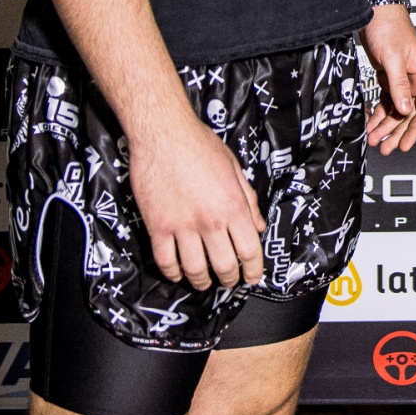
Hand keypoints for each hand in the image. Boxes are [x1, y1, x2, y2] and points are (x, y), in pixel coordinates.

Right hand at [127, 111, 266, 290]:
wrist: (163, 132)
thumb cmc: (199, 144)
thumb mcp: (233, 167)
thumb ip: (248, 199)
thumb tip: (258, 225)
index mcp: (233, 205)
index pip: (249, 250)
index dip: (253, 269)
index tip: (252, 278)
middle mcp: (210, 220)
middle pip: (224, 266)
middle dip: (229, 280)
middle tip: (229, 282)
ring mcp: (182, 225)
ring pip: (194, 270)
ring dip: (201, 282)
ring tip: (204, 283)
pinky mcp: (157, 226)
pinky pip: (166, 261)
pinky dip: (173, 273)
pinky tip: (178, 273)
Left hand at [361, 3, 415, 154]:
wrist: (375, 9)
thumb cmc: (388, 27)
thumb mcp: (393, 58)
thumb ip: (399, 85)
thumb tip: (406, 111)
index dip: (415, 130)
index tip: (403, 145)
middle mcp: (415, 79)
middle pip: (410, 114)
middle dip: (396, 132)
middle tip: (384, 147)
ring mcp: (402, 78)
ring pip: (397, 109)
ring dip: (385, 125)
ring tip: (373, 139)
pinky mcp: (389, 76)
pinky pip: (386, 100)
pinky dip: (379, 112)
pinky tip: (370, 122)